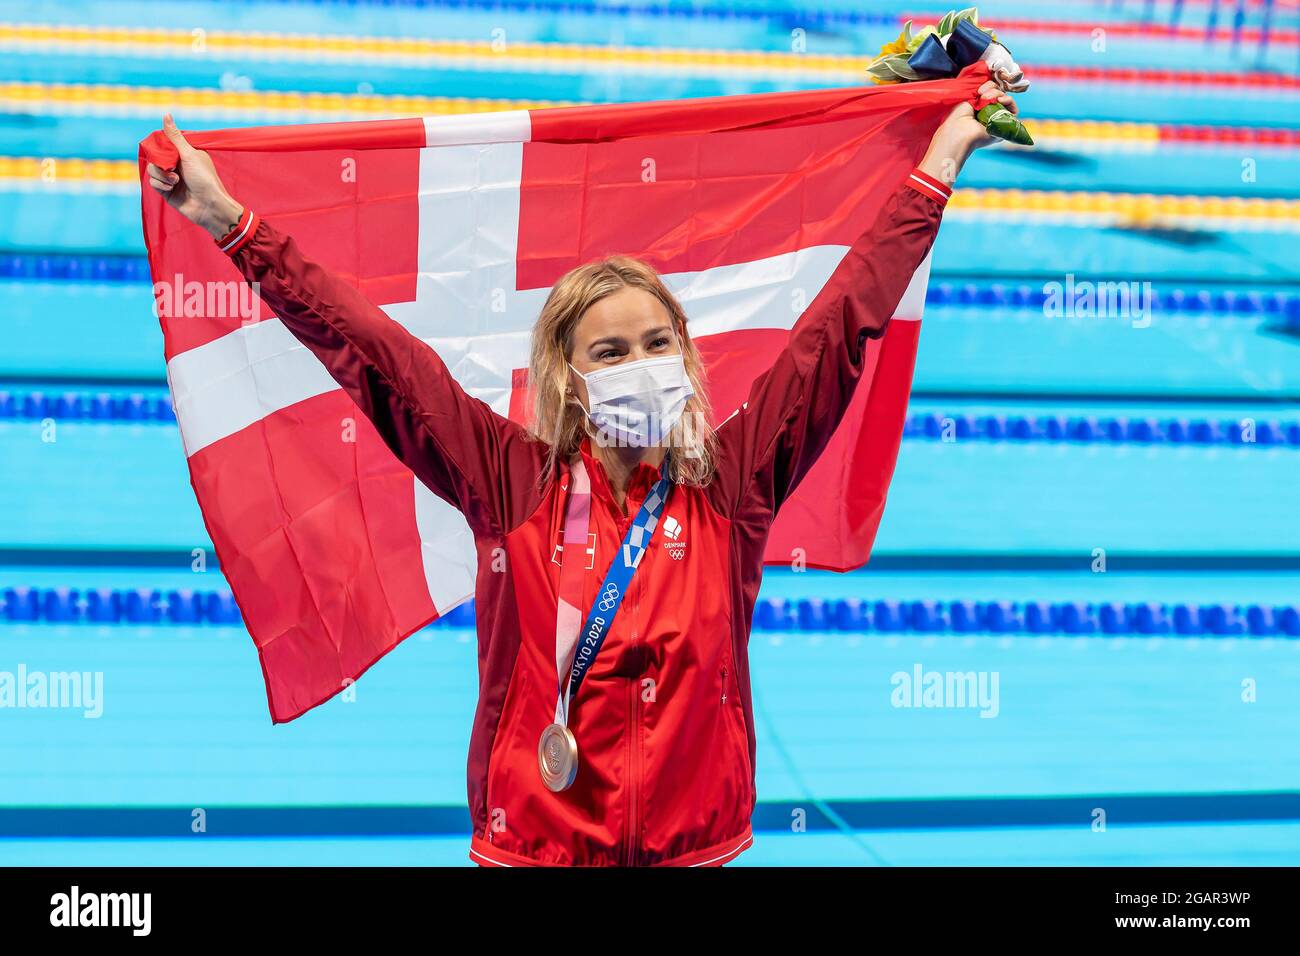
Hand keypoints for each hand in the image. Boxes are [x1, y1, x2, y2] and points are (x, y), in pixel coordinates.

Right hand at [145, 114, 243, 239]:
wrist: (208, 206)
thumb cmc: (204, 179)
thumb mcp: (189, 154)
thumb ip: (174, 136)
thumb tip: (166, 114)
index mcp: (185, 152)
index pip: (164, 143)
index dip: (161, 146)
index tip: (166, 151)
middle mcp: (177, 163)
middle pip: (155, 156)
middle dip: (161, 163)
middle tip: (172, 168)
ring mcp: (171, 177)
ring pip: (152, 169)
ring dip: (162, 175)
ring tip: (176, 181)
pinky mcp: (166, 190)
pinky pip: (153, 182)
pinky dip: (161, 185)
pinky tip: (172, 189)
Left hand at [917, 81, 1019, 186]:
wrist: (960, 131)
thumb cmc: (958, 117)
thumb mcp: (969, 98)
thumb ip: (982, 90)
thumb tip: (993, 86)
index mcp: (980, 107)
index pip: (991, 92)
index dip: (989, 87)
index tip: (979, 90)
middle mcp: (990, 113)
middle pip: (999, 94)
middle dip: (992, 89)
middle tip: (981, 94)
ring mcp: (998, 119)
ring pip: (1006, 100)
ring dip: (998, 94)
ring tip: (987, 98)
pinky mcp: (1005, 125)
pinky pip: (1013, 110)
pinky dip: (1008, 101)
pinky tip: (999, 100)